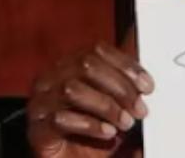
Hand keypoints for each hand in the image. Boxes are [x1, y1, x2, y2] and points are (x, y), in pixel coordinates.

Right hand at [27, 42, 153, 157]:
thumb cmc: (100, 129)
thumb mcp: (120, 105)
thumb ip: (130, 87)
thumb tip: (146, 79)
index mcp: (71, 64)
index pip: (97, 50)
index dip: (126, 65)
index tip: (147, 86)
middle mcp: (51, 77)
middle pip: (86, 66)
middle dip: (120, 87)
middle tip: (140, 109)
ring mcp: (40, 102)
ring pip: (72, 89)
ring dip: (107, 106)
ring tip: (126, 123)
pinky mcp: (37, 128)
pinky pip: (60, 119)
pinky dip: (90, 125)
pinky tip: (108, 133)